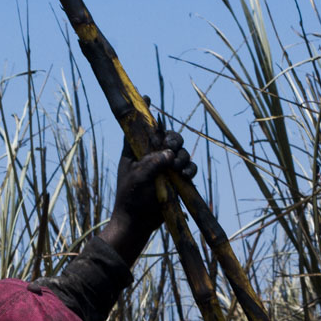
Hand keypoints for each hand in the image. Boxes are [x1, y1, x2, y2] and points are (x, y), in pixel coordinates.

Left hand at [100, 107, 196, 263]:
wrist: (138, 223)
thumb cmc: (131, 199)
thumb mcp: (137, 178)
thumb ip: (152, 163)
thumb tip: (170, 153)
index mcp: (135, 150)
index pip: (139, 127)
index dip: (143, 111)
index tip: (147, 97)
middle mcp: (151, 156)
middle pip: (168, 136)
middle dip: (173, 139)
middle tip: (171, 147)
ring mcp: (165, 168)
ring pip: (181, 152)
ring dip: (182, 156)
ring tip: (177, 168)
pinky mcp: (176, 180)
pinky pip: (188, 169)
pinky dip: (189, 170)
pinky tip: (184, 176)